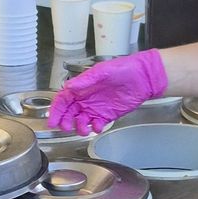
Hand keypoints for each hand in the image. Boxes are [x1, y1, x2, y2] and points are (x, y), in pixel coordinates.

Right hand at [49, 49, 167, 135]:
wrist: (144, 77)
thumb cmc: (124, 69)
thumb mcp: (103, 71)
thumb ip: (85, 80)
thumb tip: (68, 86)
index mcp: (82, 86)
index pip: (63, 99)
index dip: (56, 110)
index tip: (52, 121)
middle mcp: (86, 98)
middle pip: (69, 112)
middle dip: (65, 121)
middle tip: (66, 127)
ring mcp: (96, 107)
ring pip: (81, 121)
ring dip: (79, 127)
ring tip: (83, 129)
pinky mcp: (107, 115)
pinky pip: (96, 125)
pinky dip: (94, 128)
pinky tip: (97, 126)